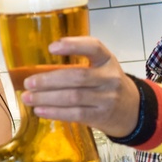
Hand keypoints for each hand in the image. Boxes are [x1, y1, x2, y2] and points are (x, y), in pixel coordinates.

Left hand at [20, 36, 139, 138]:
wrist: (132, 110)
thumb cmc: (106, 84)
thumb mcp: (100, 68)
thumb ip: (77, 65)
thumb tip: (37, 70)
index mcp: (107, 60)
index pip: (93, 47)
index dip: (73, 45)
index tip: (51, 47)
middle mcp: (110, 77)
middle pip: (77, 76)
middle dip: (49, 80)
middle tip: (28, 82)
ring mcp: (107, 98)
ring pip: (73, 97)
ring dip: (46, 98)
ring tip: (28, 98)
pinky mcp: (102, 116)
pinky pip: (75, 114)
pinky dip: (55, 112)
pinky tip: (40, 111)